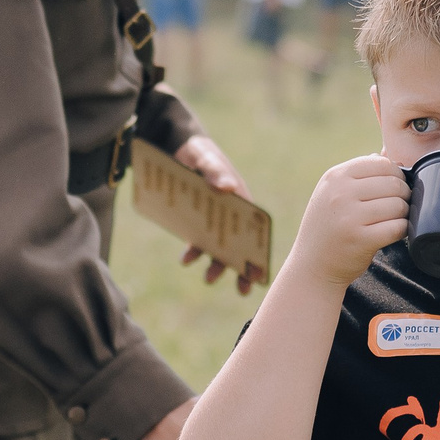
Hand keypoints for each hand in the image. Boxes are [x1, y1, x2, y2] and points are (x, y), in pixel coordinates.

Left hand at [172, 136, 264, 293]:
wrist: (178, 149)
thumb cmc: (200, 153)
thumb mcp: (206, 158)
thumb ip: (215, 171)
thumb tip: (228, 187)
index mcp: (242, 199)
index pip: (255, 230)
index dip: (259, 252)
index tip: (261, 273)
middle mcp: (231, 213)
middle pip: (239, 244)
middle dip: (241, 267)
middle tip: (242, 290)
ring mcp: (213, 218)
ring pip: (219, 247)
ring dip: (217, 265)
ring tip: (209, 280)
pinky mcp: (197, 219)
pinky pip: (198, 240)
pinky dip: (194, 252)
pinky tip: (186, 260)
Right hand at [283, 155, 411, 289]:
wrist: (312, 266)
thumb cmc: (328, 227)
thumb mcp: (332, 193)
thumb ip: (357, 174)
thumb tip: (384, 156)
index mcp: (335, 177)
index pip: (381, 164)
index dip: (396, 175)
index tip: (394, 188)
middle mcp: (341, 193)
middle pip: (393, 183)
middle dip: (404, 194)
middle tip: (399, 206)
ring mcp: (350, 217)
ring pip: (398, 205)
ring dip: (405, 213)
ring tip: (396, 219)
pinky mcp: (361, 240)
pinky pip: (397, 227)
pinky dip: (403, 229)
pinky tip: (396, 232)